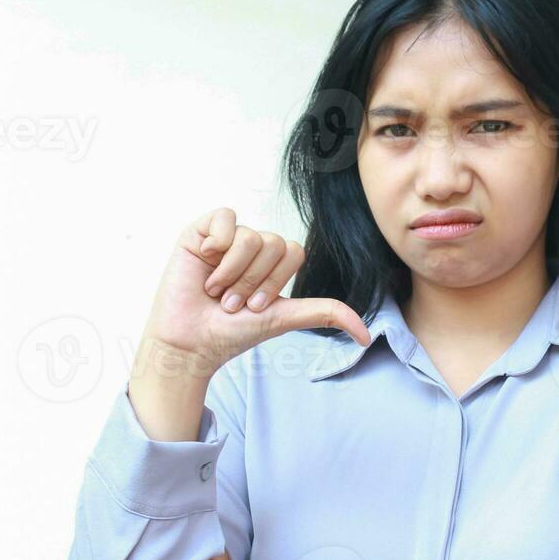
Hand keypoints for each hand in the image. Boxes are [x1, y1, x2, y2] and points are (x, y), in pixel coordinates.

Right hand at [131, 208, 371, 384]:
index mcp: (270, 265)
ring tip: (215, 291)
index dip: (276, 280)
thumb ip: (325, 314)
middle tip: (232, 302)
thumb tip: (367, 336)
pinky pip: (225, 217)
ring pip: (251, 235)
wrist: (191, 342)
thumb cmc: (232, 332)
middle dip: (254, 281)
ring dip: (234, 273)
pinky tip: (204, 262)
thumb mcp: (284, 319)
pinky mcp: (199, 232)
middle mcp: (249, 249)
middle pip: (274, 243)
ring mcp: (225, 239)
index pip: (293, 251)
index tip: (256, 306)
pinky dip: (218, 244)